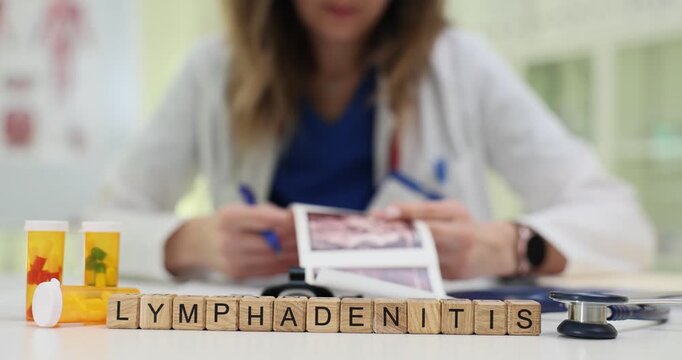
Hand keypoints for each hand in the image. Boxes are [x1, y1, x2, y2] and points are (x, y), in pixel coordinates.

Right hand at [165, 204, 297, 279]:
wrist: (197, 243)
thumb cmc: (223, 224)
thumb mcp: (238, 209)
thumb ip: (265, 213)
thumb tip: (293, 219)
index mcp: (230, 218)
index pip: (263, 218)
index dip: (285, 219)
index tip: (299, 218)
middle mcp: (229, 240)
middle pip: (272, 242)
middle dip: (295, 238)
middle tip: (310, 234)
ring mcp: (233, 260)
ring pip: (273, 258)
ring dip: (294, 252)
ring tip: (307, 246)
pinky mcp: (239, 273)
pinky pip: (269, 270)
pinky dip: (285, 263)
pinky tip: (295, 257)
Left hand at [373, 200, 516, 278]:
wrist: (493, 251)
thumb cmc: (467, 226)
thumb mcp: (452, 209)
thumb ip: (423, 210)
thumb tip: (389, 212)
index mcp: (459, 227)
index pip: (429, 221)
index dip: (406, 215)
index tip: (383, 213)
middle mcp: (457, 249)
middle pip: (420, 243)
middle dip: (395, 236)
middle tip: (372, 229)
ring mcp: (451, 267)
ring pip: (416, 258)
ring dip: (395, 248)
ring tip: (376, 239)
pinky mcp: (444, 278)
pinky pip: (419, 267)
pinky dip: (404, 259)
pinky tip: (389, 252)